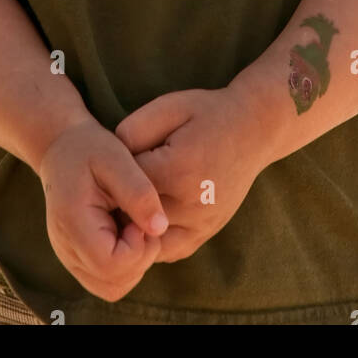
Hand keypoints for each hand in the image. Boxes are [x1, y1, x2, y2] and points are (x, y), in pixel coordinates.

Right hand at [35, 118, 168, 302]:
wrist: (63, 149)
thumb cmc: (91, 149)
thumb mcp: (117, 159)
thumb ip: (139, 193)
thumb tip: (160, 228)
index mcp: (72, 222)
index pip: (111, 265)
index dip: (138, 249)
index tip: (140, 218)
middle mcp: (66, 248)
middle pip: (113, 283)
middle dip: (140, 257)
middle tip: (140, 220)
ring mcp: (69, 257)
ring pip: (112, 287)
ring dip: (133, 263)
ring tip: (132, 225)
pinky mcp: (78, 259)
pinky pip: (107, 280)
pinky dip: (124, 264)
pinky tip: (126, 232)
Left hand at [113, 85, 268, 263]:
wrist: (254, 129)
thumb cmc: (207, 113)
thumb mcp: (168, 107)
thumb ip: (133, 130)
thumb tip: (109, 156)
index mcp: (176, 170)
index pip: (124, 185)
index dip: (109, 178)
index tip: (103, 171)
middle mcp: (190, 203)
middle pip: (133, 215)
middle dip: (118, 205)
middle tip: (105, 194)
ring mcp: (202, 222)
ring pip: (149, 239)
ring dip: (132, 227)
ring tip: (123, 208)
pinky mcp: (208, 232)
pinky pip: (170, 250)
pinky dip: (153, 240)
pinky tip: (146, 220)